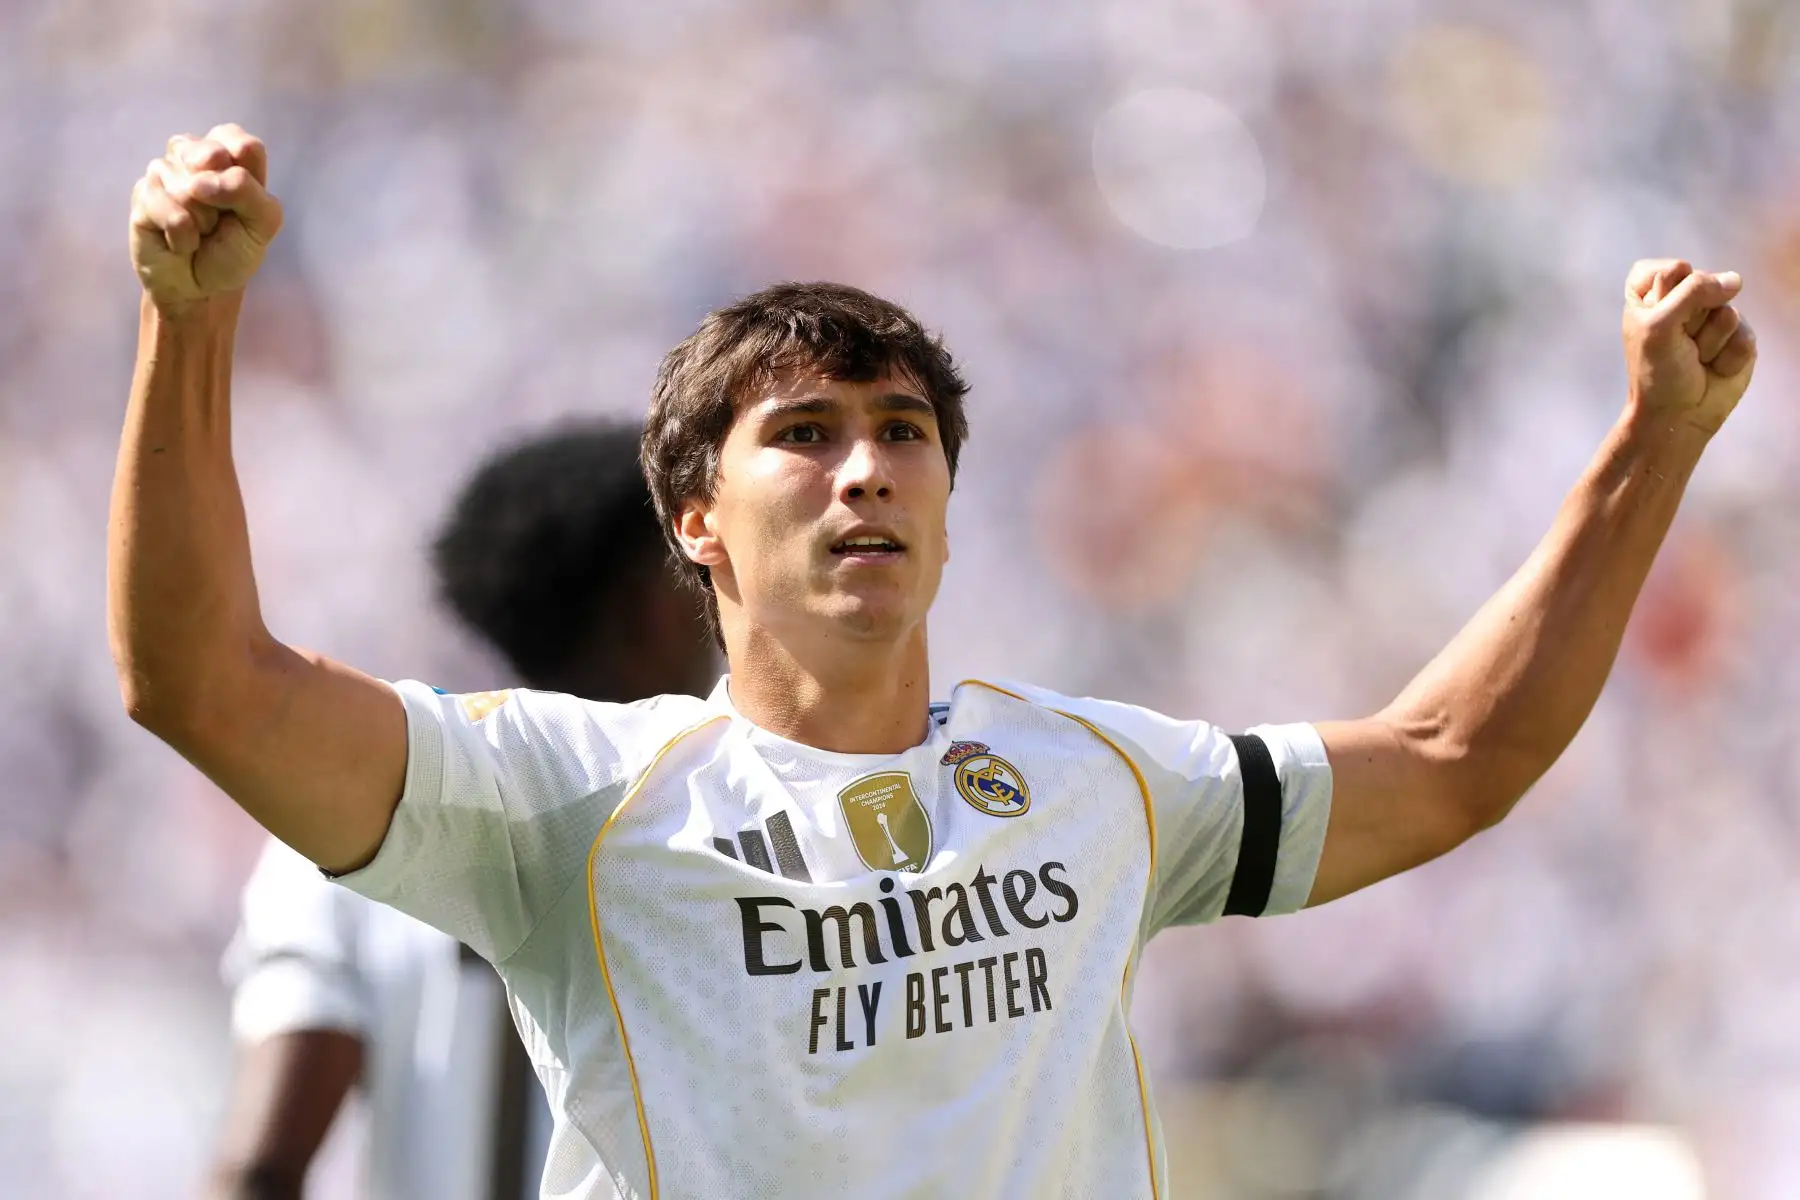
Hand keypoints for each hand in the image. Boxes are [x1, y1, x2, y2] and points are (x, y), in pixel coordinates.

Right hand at [129, 124, 282, 315]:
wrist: (201, 287)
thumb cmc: (232, 250)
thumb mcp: (262, 225)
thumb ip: (249, 192)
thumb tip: (203, 180)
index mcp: (228, 154)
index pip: (239, 141)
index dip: (244, 170)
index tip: (245, 196)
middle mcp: (193, 155)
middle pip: (212, 154)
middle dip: (224, 197)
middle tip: (220, 217)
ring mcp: (164, 172)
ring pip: (190, 187)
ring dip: (203, 221)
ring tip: (200, 231)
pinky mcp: (142, 194)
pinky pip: (171, 212)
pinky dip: (184, 237)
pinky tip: (181, 242)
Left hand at [1620, 259, 1756, 437]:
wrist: (1677, 414)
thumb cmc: (1658, 370)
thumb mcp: (1659, 326)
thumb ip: (1693, 292)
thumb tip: (1734, 280)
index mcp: (1652, 292)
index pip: (1670, 269)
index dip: (1667, 294)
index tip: (1654, 320)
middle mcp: (1684, 299)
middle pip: (1704, 287)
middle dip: (1690, 320)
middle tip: (1678, 344)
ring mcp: (1714, 315)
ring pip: (1727, 311)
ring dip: (1709, 341)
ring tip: (1696, 357)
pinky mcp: (1738, 335)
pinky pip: (1744, 334)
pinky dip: (1727, 357)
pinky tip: (1714, 368)